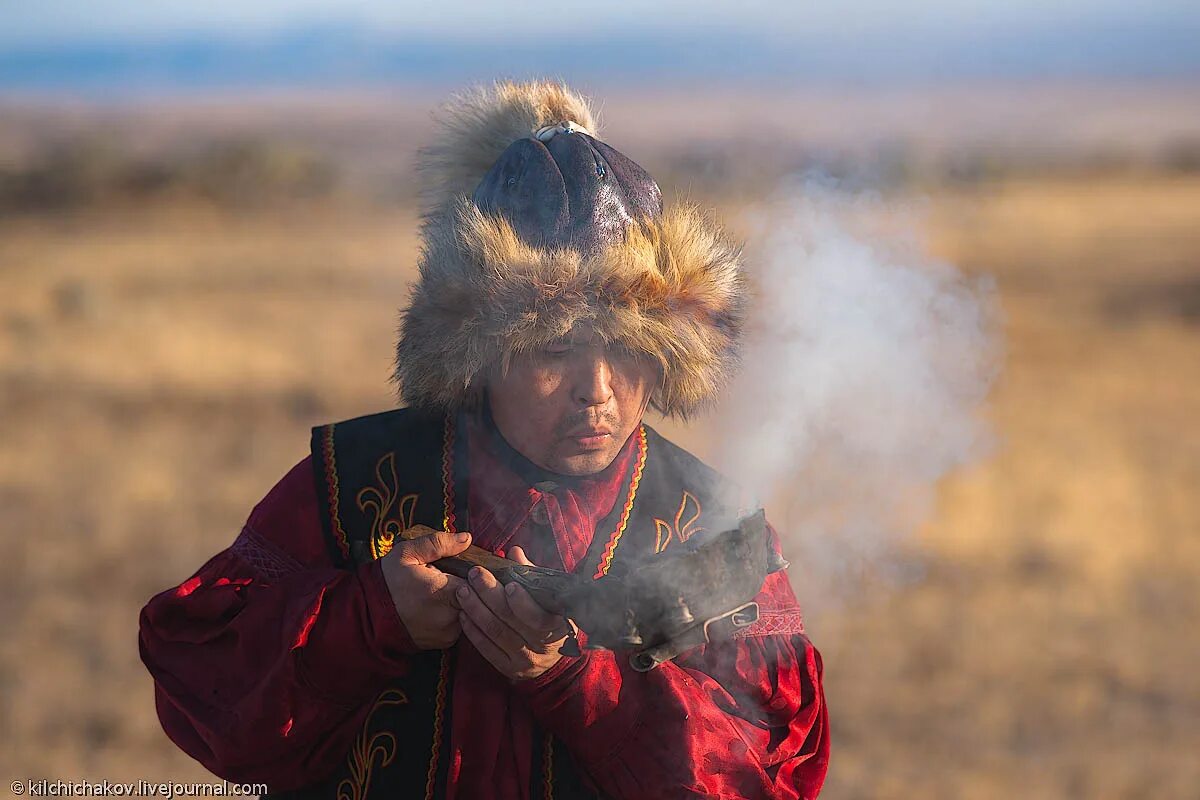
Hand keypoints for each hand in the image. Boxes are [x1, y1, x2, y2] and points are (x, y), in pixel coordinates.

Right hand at [379, 525, 470, 649]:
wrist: (369, 616)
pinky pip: (462, 625)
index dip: (475, 573)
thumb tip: (467, 538)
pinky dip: (457, 615)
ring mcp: (449, 633)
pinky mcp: (446, 643)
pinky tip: (442, 606)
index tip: (464, 568)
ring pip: (472, 612)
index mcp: (444, 593)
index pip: (479, 582)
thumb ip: (439, 544)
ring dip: (465, 601)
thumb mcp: (407, 553)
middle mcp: (451, 617)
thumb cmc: (388, 582)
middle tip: (454, 579)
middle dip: (472, 587)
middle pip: (479, 598)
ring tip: (446, 592)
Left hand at [457, 546, 573, 680]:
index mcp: (557, 627)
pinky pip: (486, 649)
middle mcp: (541, 647)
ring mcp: (524, 660)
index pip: (538, 617)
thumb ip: (533, 575)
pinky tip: (463, 614)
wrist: (556, 661)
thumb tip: (514, 552)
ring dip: (476, 610)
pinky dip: (473, 631)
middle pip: (510, 621)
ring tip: (463, 591)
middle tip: (475, 574)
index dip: (522, 602)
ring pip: (495, 633)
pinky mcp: (508, 668)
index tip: (509, 584)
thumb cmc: (554, 619)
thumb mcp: (552, 598)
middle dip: (490, 595)